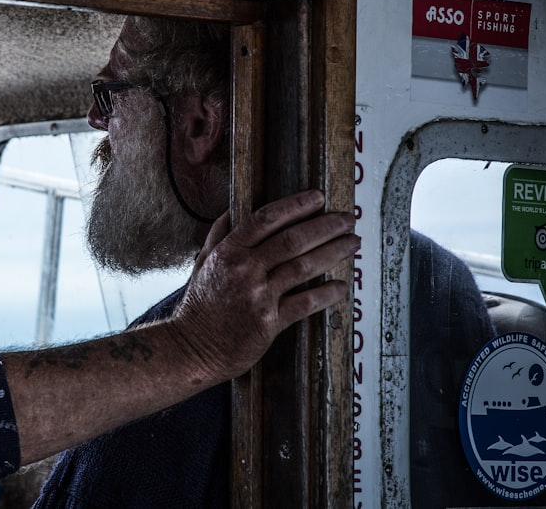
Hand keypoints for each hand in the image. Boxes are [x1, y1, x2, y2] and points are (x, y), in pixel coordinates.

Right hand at [168, 189, 358, 381]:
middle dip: (326, 226)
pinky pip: (305, 303)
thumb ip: (219, 235)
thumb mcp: (203, 263)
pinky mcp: (269, 322)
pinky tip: (342, 286)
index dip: (295, 205)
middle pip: (293, 240)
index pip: (266, 219)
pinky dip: (327, 293)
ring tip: (353, 243)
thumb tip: (232, 210)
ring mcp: (258, 296)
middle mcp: (244, 270)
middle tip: (348, 219)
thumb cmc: (200, 305)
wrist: (192, 348)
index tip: (318, 198)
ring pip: (304, 267)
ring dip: (334, 252)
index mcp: (228, 251)